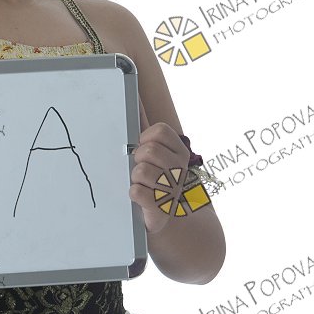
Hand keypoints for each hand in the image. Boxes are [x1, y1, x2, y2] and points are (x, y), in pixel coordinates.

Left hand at [129, 121, 190, 236]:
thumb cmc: (155, 178)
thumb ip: (145, 125)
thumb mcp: (154, 150)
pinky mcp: (160, 207)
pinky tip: (141, 197)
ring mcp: (173, 189)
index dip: (147, 138)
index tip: (144, 148)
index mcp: (179, 151)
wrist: (163, 215)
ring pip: (140, 171)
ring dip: (135, 178)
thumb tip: (136, 98)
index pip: (161, 131)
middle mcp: (180, 169)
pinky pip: (136, 191)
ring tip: (143, 183)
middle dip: (138, 159)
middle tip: (142, 169)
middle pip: (148, 150)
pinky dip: (133, 193)